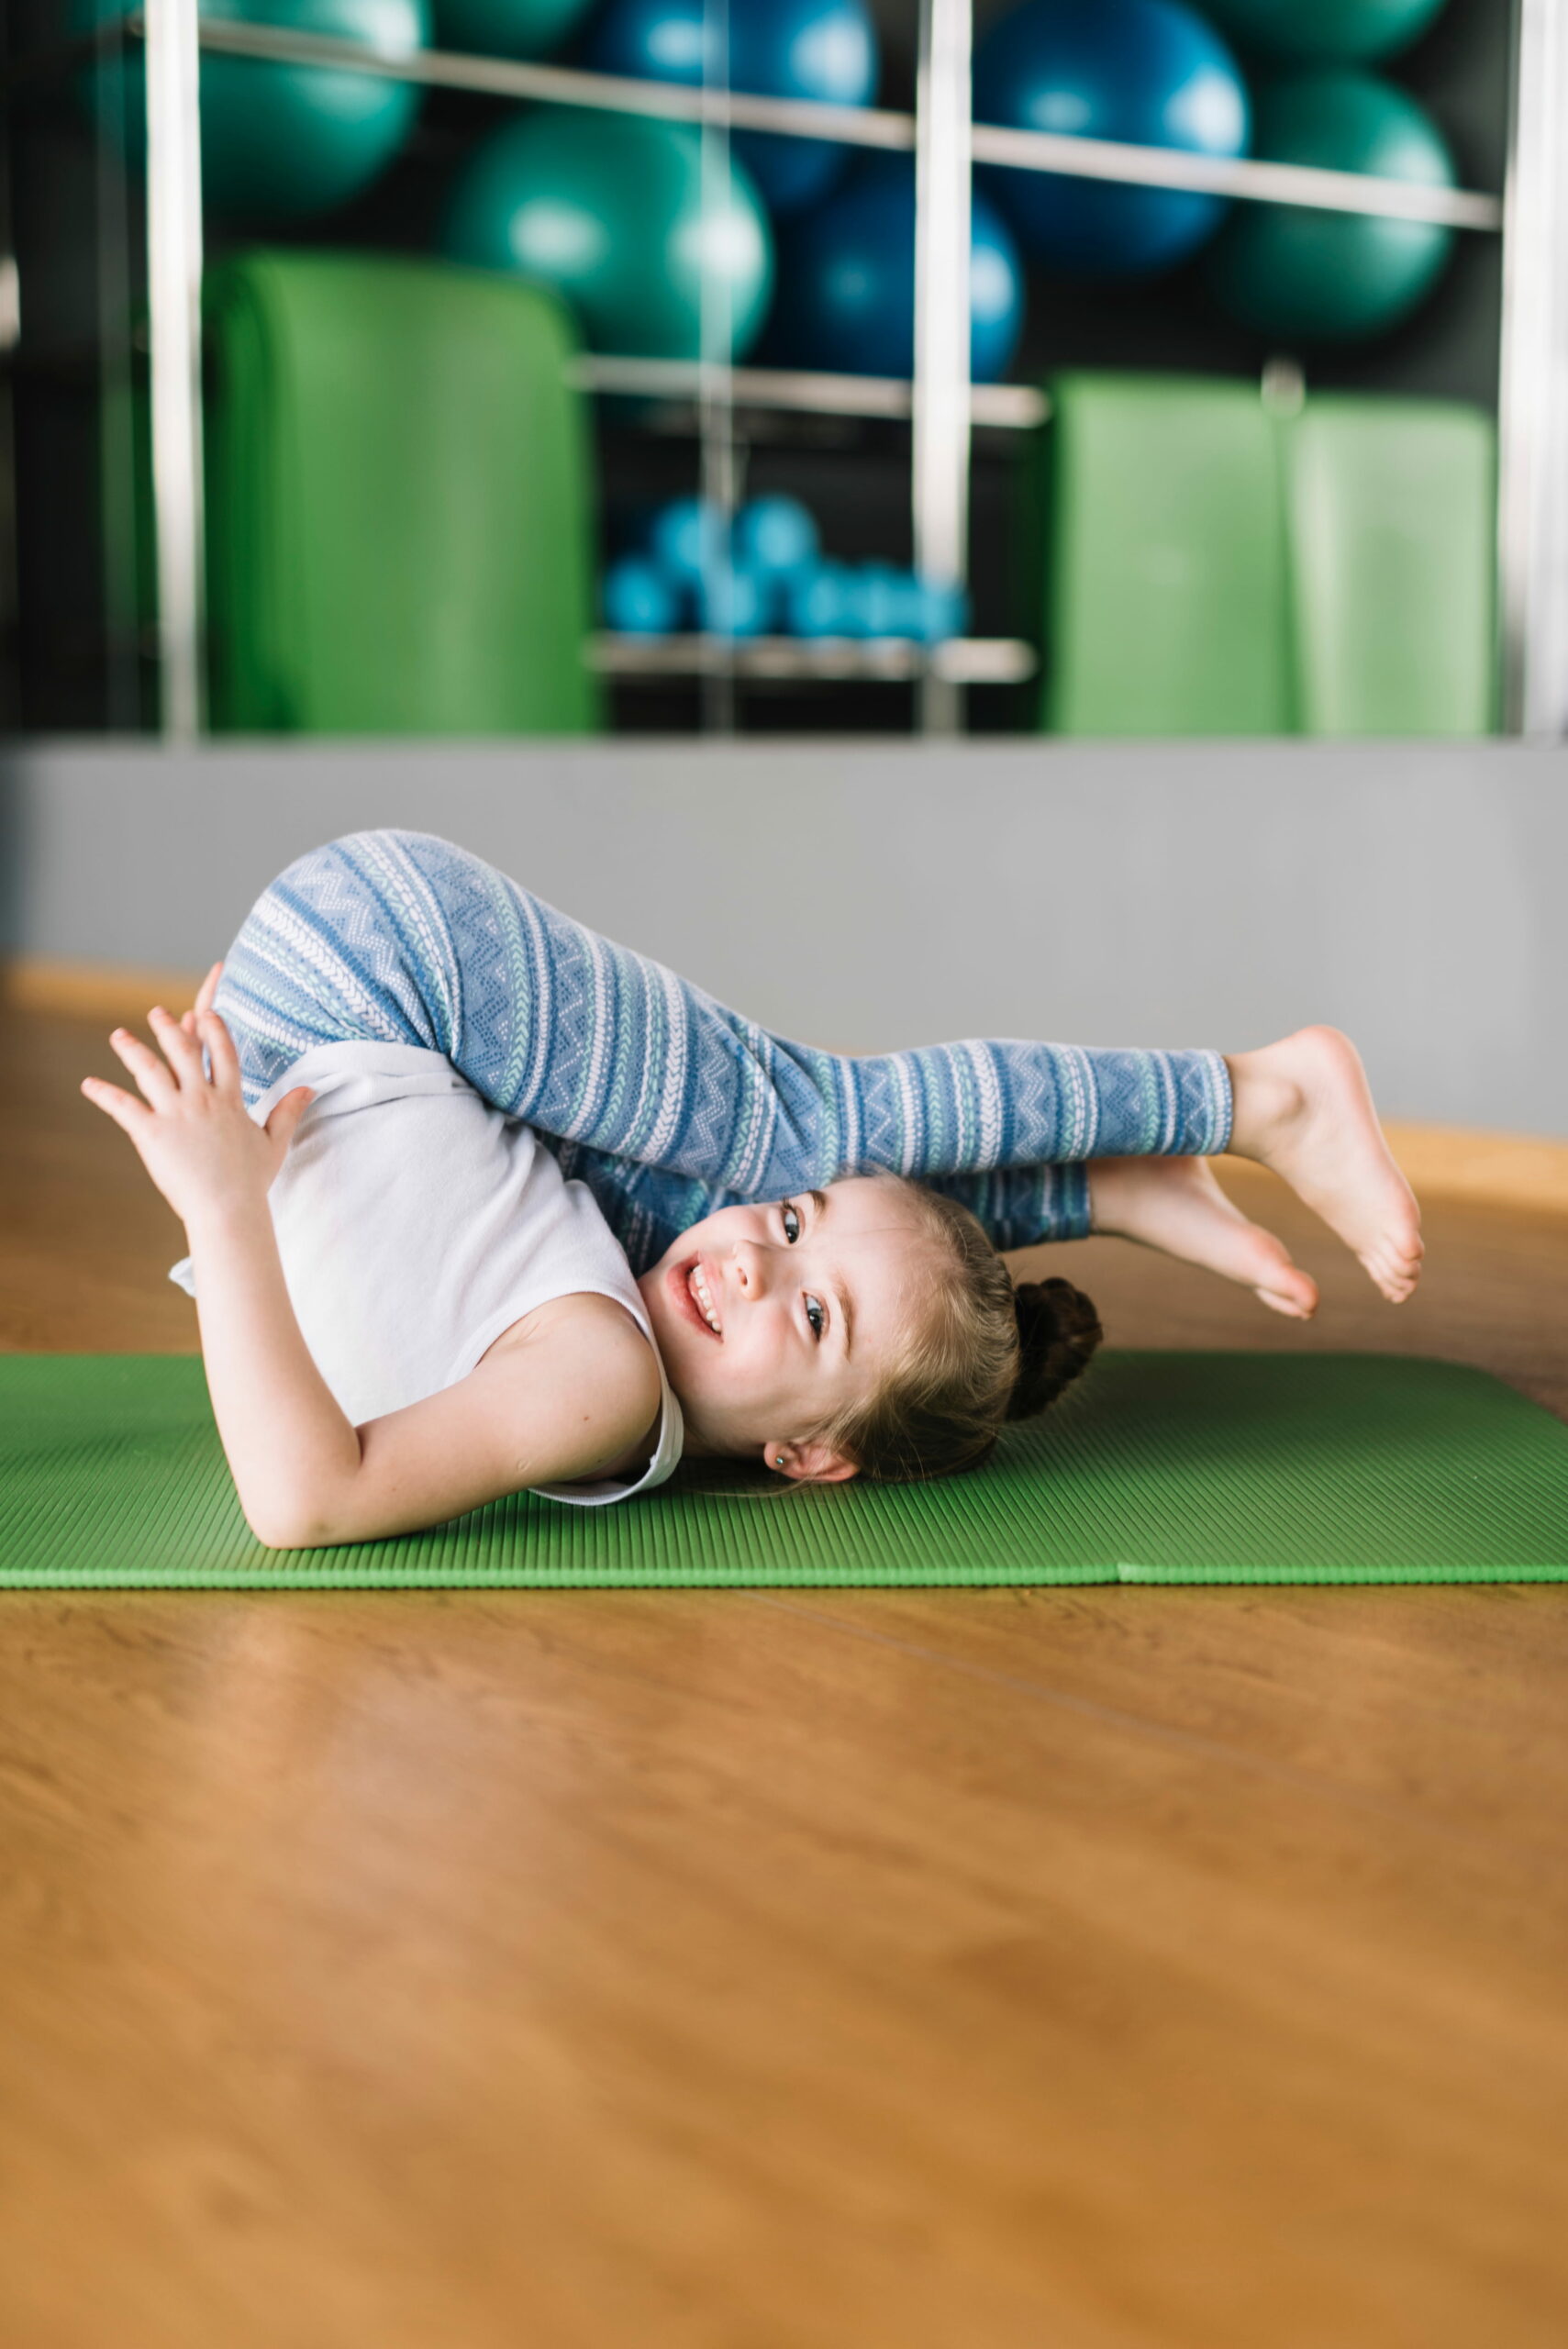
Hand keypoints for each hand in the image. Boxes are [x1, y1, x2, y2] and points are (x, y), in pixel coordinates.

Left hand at [80, 961, 315, 1227]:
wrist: (228, 1209)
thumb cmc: (251, 1182)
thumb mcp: (274, 1143)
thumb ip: (288, 1112)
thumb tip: (310, 1089)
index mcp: (229, 1101)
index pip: (223, 1054)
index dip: (214, 1030)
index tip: (206, 1013)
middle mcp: (202, 1100)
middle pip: (184, 1052)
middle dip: (169, 1029)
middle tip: (156, 1013)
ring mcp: (176, 1114)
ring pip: (150, 1070)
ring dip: (132, 1050)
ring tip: (119, 1036)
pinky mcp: (152, 1133)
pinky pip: (123, 1107)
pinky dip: (104, 1094)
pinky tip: (89, 1085)